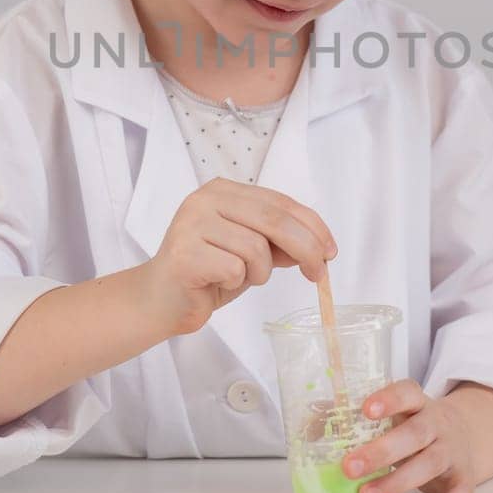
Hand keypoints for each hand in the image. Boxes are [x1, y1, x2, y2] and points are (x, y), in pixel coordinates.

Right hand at [139, 177, 336, 336]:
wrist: (161, 301)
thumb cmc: (208, 274)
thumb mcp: (251, 253)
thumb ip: (279, 242)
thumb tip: (321, 246)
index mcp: (223, 191)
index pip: (280, 202)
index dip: (312, 226)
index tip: (330, 251)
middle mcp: (205, 199)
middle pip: (274, 219)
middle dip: (306, 248)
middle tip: (319, 274)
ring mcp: (191, 224)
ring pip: (255, 248)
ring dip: (259, 273)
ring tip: (238, 278)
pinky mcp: (184, 254)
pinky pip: (235, 269)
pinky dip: (236, 282)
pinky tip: (217, 283)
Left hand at [341, 380, 480, 492]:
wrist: (466, 436)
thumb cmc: (413, 426)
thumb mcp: (392, 416)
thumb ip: (355, 419)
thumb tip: (310, 425)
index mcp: (417, 403)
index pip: (407, 392)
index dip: (388, 399)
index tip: (365, 410)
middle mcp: (437, 423)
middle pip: (414, 433)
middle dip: (381, 451)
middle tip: (349, 467)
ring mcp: (453, 450)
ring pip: (430, 463)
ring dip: (398, 481)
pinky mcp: (465, 478)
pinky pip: (460, 492)